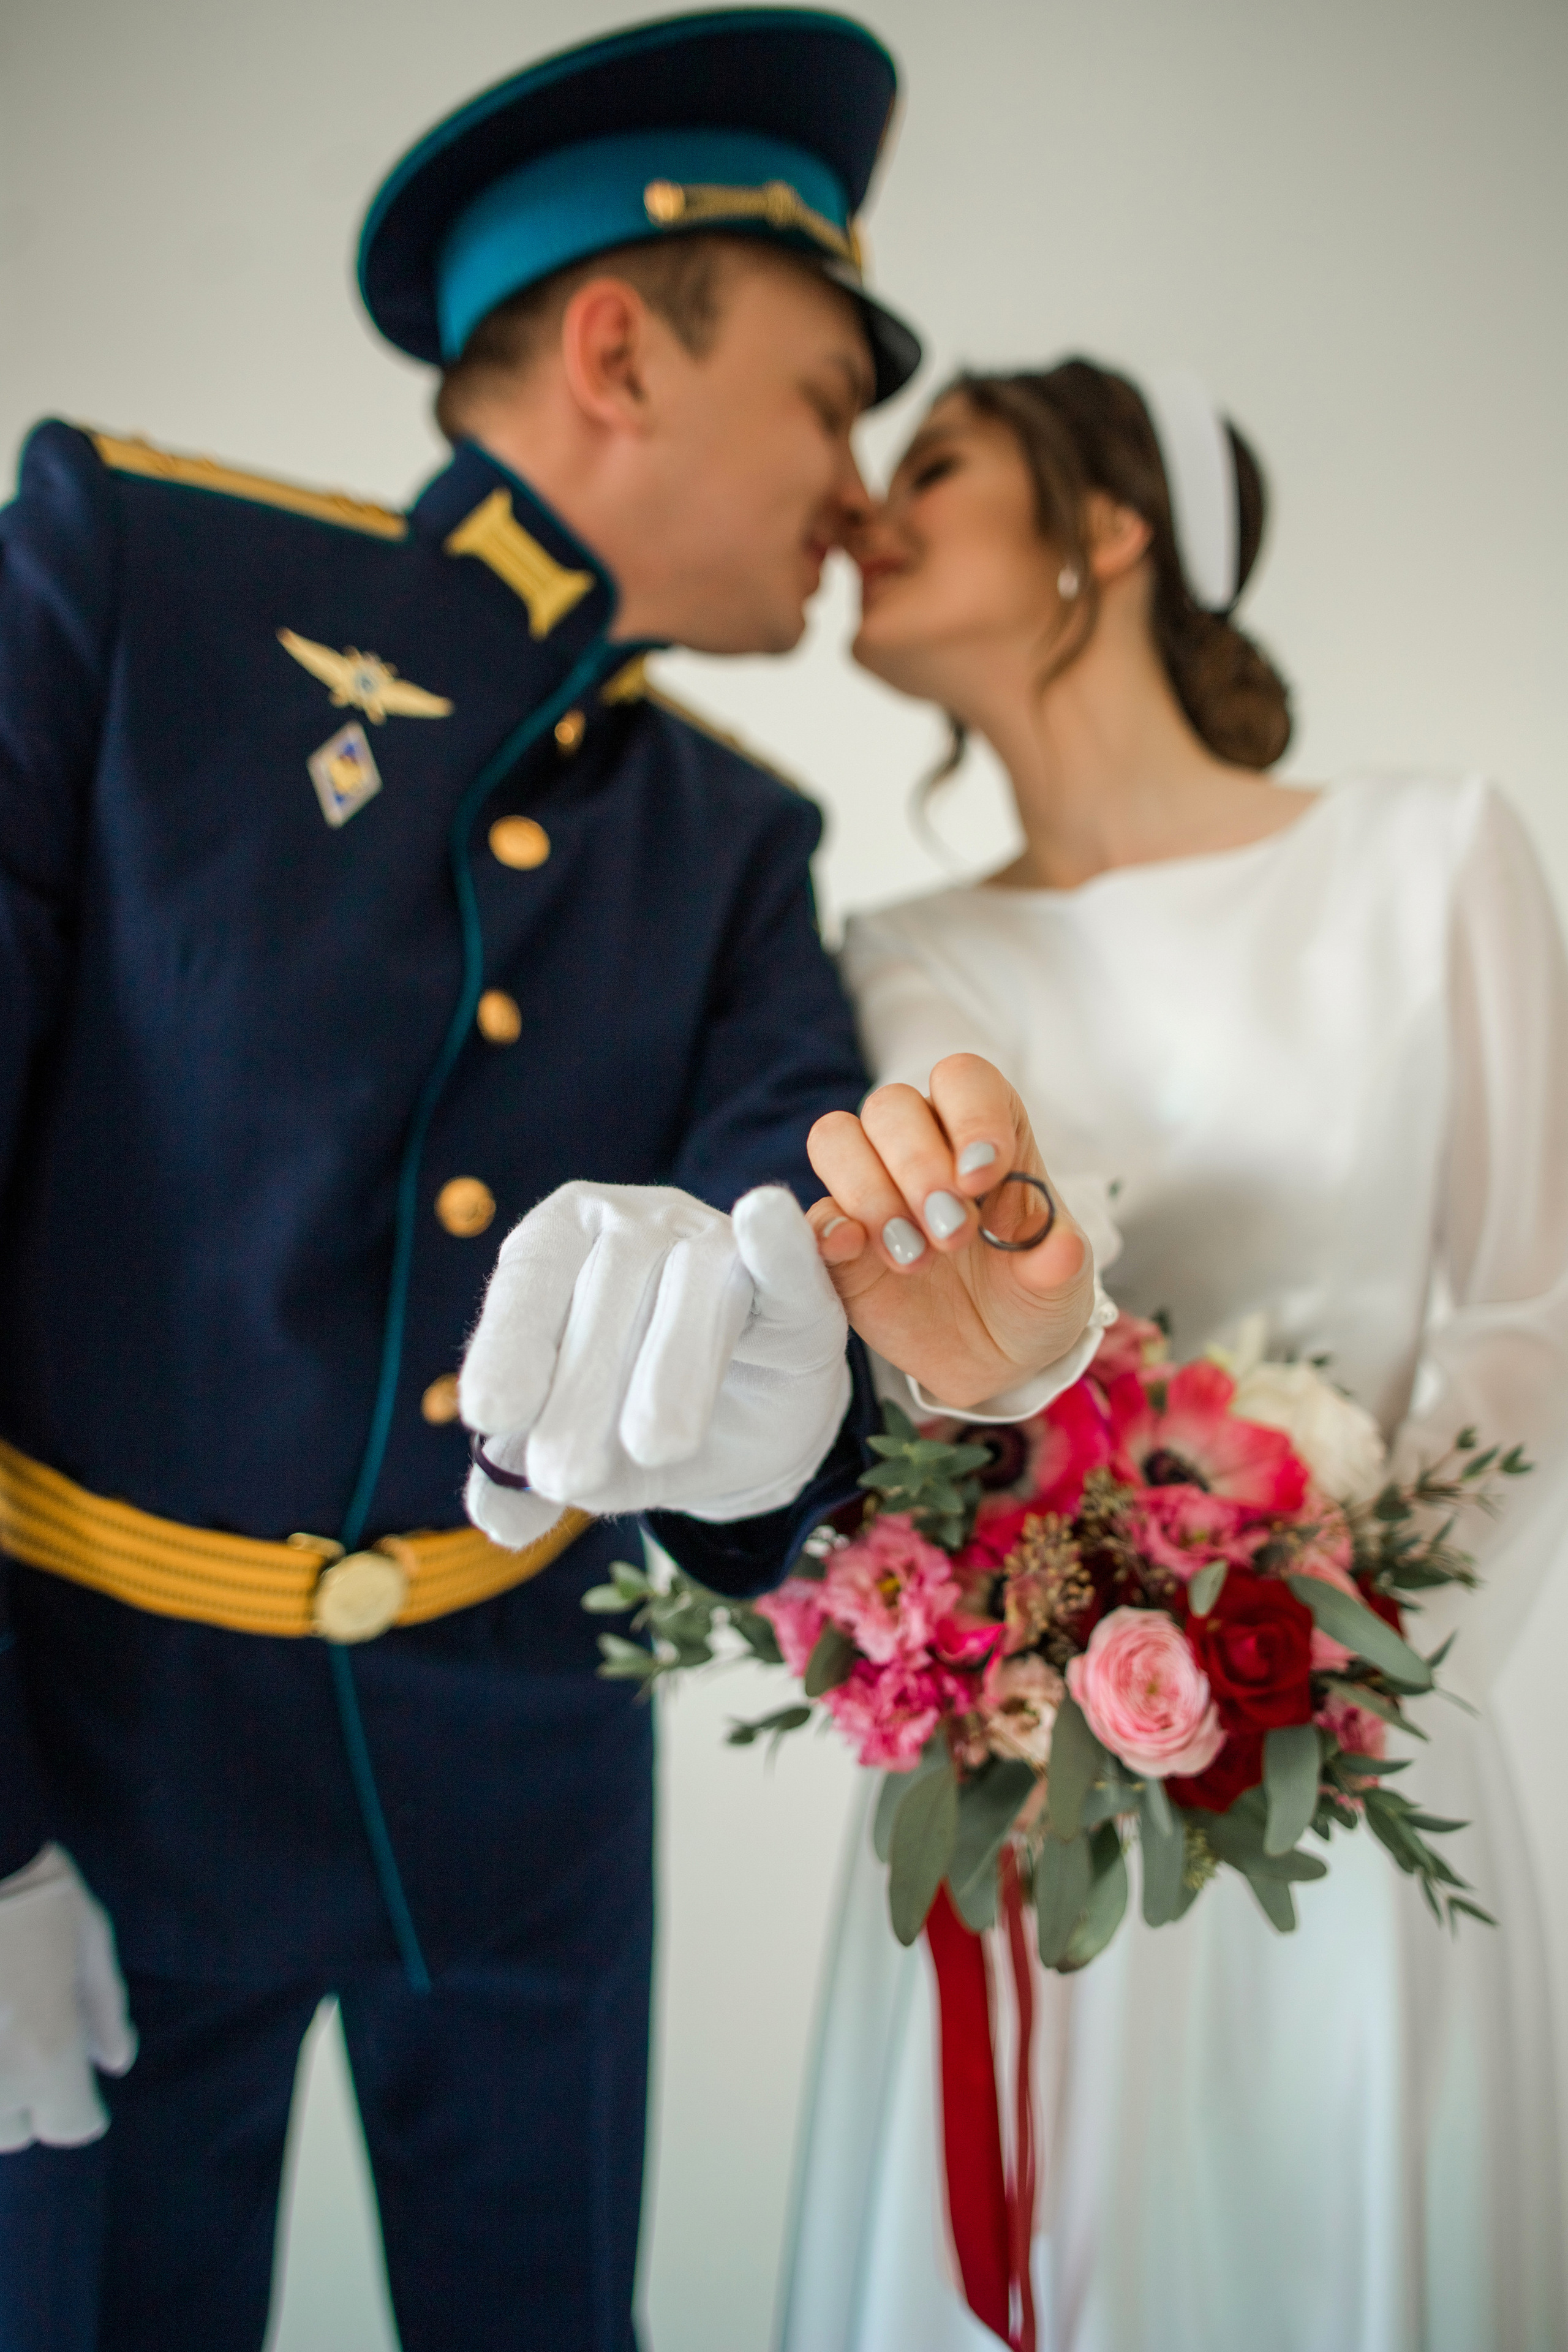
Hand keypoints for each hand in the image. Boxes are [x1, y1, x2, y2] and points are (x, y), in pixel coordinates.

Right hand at [0, 1845, 135, 2150]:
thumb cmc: (35, 1889)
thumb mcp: (88, 1938)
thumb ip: (103, 2009)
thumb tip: (114, 2062)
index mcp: (48, 2052)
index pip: (73, 2126)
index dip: (80, 2101)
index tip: (73, 2072)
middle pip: (16, 2132)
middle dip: (28, 2096)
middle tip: (23, 2035)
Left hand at [459, 1182, 849, 1536]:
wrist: (750, 1426)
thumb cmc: (639, 1415)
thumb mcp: (580, 1454)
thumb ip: (523, 1480)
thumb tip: (495, 1515)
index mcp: (565, 1244)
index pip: (530, 1279)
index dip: (509, 1344)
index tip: (488, 1415)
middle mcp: (638, 1223)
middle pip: (610, 1283)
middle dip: (583, 1387)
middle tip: (564, 1475)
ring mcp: (721, 1240)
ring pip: (696, 1281)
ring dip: (671, 1366)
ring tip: (653, 1449)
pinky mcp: (799, 1282)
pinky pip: (787, 1258)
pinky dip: (777, 1243)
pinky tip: (760, 1218)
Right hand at [808, 1054, 1097, 1411]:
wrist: (993, 1355)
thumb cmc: (1029, 1295)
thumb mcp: (1060, 1285)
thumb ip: (1059, 1262)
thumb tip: (1060, 1249)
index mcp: (985, 1134)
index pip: (963, 1080)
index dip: (970, 1117)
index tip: (982, 1179)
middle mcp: (922, 1145)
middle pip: (891, 1106)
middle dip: (919, 1167)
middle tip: (953, 1236)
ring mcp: (872, 1187)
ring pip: (837, 1138)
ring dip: (871, 1194)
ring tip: (914, 1259)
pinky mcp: (837, 1238)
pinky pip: (812, 1211)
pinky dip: (827, 1228)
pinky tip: (856, 1253)